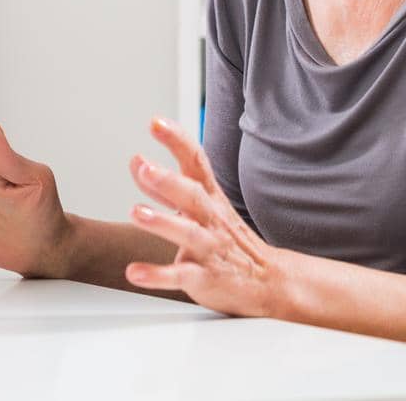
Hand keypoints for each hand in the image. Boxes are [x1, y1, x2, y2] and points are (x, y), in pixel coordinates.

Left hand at [124, 117, 284, 316]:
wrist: (270, 282)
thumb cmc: (225, 238)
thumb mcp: (201, 207)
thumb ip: (166, 186)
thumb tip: (137, 161)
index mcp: (209, 197)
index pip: (195, 161)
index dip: (177, 141)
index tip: (156, 122)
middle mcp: (210, 219)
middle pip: (193, 195)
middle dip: (168, 181)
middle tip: (144, 168)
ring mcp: (209, 249)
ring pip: (187, 233)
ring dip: (162, 221)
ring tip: (136, 212)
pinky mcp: (205, 278)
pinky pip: (181, 276)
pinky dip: (157, 275)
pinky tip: (135, 273)